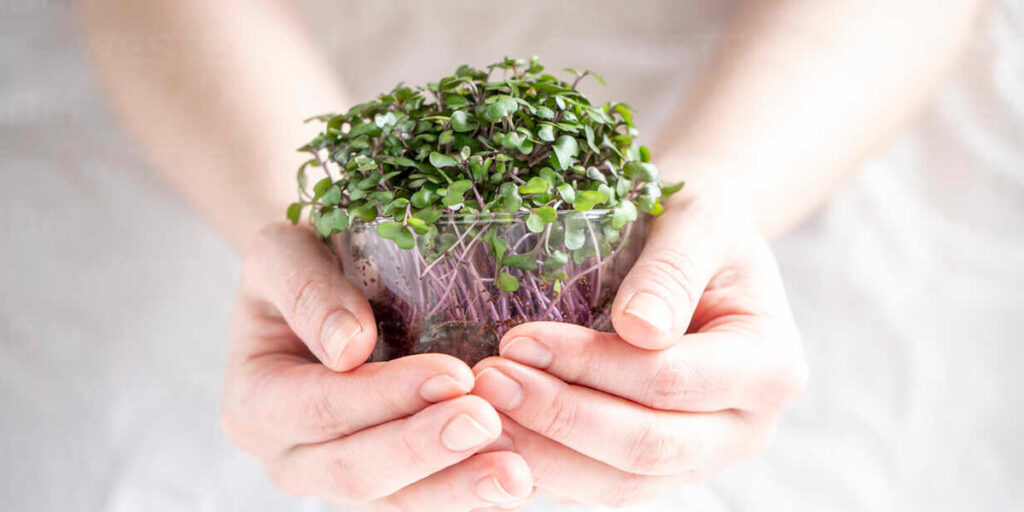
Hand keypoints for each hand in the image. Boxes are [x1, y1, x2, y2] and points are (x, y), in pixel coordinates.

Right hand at [221, 223, 532, 510]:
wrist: (318, 292)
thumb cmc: (301, 266)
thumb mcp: (282, 255)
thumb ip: (305, 290)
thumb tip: (349, 348)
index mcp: (256, 403)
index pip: (322, 408)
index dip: (386, 397)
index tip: (453, 374)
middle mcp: (291, 456)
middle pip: (355, 472)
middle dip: (424, 448)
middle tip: (489, 421)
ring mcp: (338, 478)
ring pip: (397, 502)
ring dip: (457, 489)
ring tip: (515, 474)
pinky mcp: (386, 484)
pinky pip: (425, 500)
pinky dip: (469, 492)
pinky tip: (519, 478)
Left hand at [471, 191, 807, 505]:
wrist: (703, 253)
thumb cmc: (700, 228)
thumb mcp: (699, 222)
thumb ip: (674, 270)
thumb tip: (641, 328)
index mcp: (769, 366)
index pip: (671, 382)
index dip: (592, 367)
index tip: (520, 338)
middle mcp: (745, 427)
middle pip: (648, 447)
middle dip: (560, 416)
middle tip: (489, 380)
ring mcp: (703, 457)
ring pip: (620, 485)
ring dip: (543, 455)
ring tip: (480, 414)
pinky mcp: (659, 469)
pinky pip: (600, 487)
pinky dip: (546, 471)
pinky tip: (495, 442)